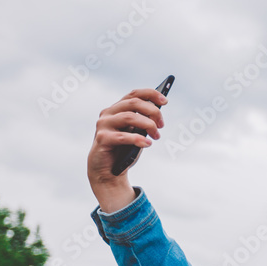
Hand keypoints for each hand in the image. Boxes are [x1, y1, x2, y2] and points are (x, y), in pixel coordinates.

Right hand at [87, 88, 167, 211]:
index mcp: (118, 109)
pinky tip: (147, 144)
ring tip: (156, 136)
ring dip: (148, 125)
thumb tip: (157, 113)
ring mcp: (103, 124)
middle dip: (153, 112)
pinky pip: (123, 136)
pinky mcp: (102, 138)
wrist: (109, 171)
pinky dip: (137, 139)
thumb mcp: (137, 133)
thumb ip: (144, 122)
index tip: (165, 100)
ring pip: (129, 117)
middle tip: (161, 125)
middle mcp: (109, 113)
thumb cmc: (124, 150)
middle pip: (133, 103)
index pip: (134, 94)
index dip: (150, 94)